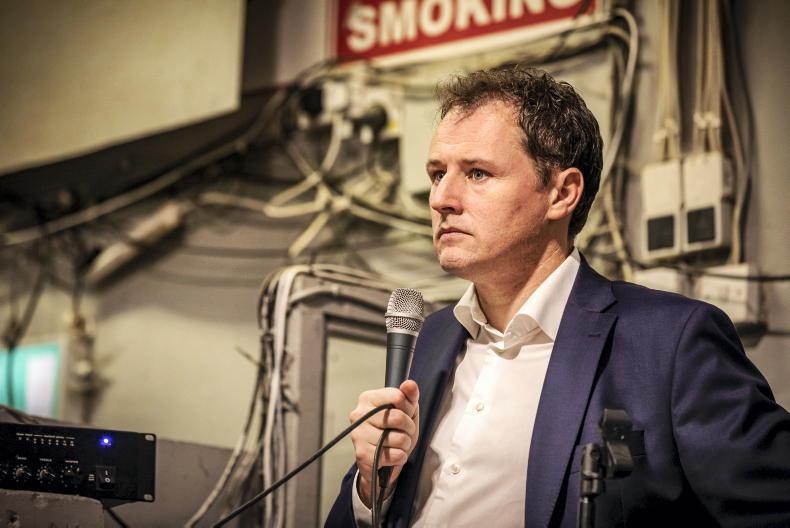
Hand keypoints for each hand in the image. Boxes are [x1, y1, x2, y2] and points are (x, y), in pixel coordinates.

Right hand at [349, 380, 419, 507]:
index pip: (397, 397)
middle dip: (408, 427)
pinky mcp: (363, 454)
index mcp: (368, 398)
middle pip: (398, 418)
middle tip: (403, 431)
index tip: (405, 413)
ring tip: (396, 443)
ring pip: (399, 438)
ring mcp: (358, 434)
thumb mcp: (406, 409)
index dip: (408, 408)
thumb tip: (409, 384)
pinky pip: (396, 455)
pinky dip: (400, 456)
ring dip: (405, 443)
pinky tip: (392, 454)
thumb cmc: (394, 429)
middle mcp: (358, 414)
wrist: (382, 459)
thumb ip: (409, 395)